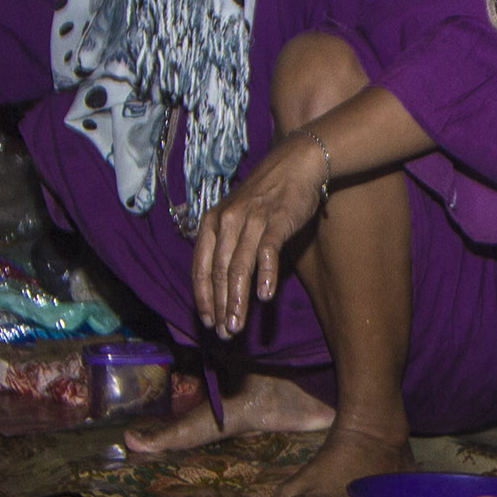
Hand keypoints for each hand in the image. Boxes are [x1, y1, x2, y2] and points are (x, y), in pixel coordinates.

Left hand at [189, 136, 329, 335]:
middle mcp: (227, 222)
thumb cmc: (265, 197)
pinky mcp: (276, 220)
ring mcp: (251, 220)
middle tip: (225, 332)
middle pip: (219, 272)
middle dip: (220, 306)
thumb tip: (223, 285)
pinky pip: (267, 251)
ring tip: (238, 324)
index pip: (201, 267)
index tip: (208, 321)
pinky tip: (265, 296)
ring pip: (239, 266)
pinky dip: (265, 274)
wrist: (294, 164)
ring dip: (237, 299)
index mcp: (212, 223)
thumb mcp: (236, 217)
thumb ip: (228, 247)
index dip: (203, 297)